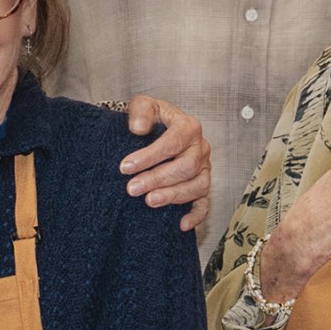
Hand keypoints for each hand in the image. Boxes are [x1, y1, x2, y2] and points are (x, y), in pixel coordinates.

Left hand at [124, 96, 212, 233]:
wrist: (158, 129)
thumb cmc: (152, 119)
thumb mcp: (144, 106)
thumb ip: (140, 112)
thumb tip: (138, 129)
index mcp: (189, 127)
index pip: (172, 143)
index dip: (149, 156)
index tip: (126, 167)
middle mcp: (200, 148)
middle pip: (186, 167)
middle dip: (158, 179)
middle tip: (133, 188)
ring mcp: (204, 168)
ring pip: (197, 186)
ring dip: (173, 196)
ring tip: (149, 201)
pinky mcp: (201, 185)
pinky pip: (205, 203)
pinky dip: (196, 215)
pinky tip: (182, 224)